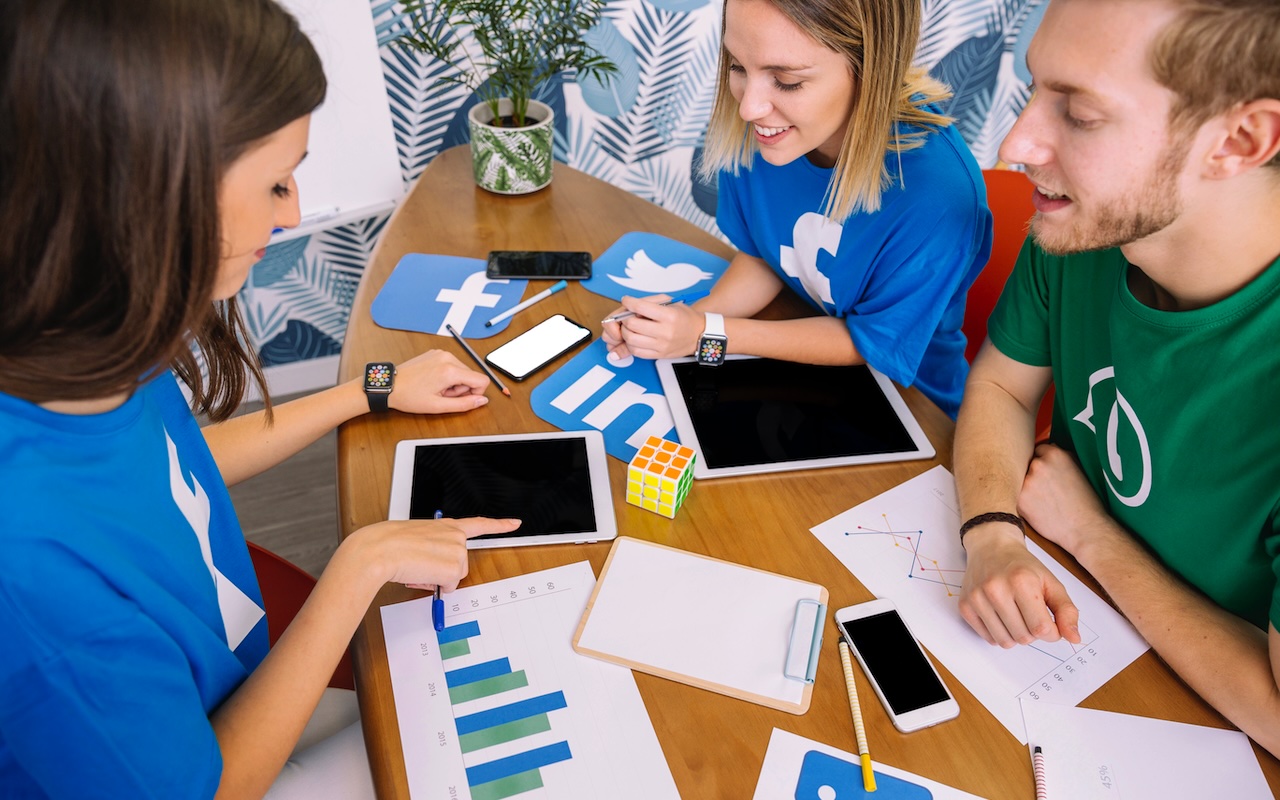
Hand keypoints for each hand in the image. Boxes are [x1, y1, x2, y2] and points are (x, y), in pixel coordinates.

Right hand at [351, 517, 521, 591]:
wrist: (380, 549)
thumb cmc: (389, 543)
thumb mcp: (417, 538)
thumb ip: (433, 547)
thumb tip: (434, 569)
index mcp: (447, 525)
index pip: (479, 523)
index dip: (500, 524)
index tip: (515, 523)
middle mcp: (456, 535)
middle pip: (461, 564)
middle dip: (443, 571)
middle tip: (421, 565)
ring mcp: (457, 551)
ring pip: (454, 576)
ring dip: (437, 579)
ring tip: (417, 568)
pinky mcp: (454, 568)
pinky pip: (449, 587)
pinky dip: (435, 586)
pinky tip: (421, 574)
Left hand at [389, 349, 489, 413]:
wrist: (389, 386)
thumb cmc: (409, 396)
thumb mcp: (438, 406)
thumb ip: (465, 404)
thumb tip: (482, 401)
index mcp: (450, 370)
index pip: (482, 380)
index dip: (476, 393)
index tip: (460, 399)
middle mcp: (447, 357)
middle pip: (472, 375)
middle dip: (461, 388)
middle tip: (442, 395)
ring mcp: (441, 353)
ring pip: (462, 370)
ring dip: (454, 382)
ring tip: (436, 388)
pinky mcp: (435, 353)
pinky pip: (452, 365)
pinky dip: (447, 375)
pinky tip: (432, 381)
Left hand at [601, 294, 704, 360]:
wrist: (699, 334)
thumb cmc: (685, 318)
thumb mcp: (671, 303)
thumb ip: (650, 303)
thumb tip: (631, 305)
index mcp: (669, 315)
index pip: (640, 307)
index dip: (629, 302)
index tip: (626, 300)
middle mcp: (665, 331)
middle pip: (632, 324)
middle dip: (625, 318)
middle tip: (627, 316)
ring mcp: (661, 345)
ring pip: (631, 339)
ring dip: (626, 332)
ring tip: (630, 328)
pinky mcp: (659, 355)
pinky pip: (637, 352)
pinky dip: (631, 344)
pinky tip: (635, 338)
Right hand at [958, 522, 1080, 646]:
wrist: (991, 547)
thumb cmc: (1023, 566)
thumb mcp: (1051, 583)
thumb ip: (1066, 611)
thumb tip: (1074, 639)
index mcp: (1022, 582)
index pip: (1041, 628)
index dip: (1052, 633)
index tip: (1051, 623)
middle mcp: (996, 589)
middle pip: (1023, 637)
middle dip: (1033, 632)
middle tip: (1031, 614)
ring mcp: (978, 598)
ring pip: (1005, 642)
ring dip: (1015, 635)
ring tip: (1016, 616)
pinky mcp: (965, 606)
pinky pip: (988, 638)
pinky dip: (999, 633)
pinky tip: (1001, 616)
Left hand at [1018, 443, 1113, 557]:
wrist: (1085, 528)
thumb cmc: (1085, 502)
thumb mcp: (1078, 469)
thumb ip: (1060, 457)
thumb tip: (1046, 449)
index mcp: (1054, 454)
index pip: (1037, 450)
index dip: (1042, 462)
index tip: (1047, 473)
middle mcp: (1038, 465)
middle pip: (1026, 463)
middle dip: (1032, 473)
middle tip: (1043, 487)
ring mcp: (1027, 482)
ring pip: (1019, 479)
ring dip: (1026, 487)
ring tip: (1044, 500)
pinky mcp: (1019, 499)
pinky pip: (1016, 495)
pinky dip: (1023, 500)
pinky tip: (1038, 507)